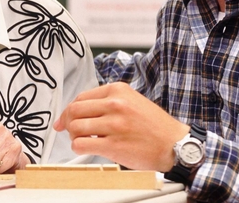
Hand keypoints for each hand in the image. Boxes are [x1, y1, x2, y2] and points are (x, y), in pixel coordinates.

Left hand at [54, 82, 188, 171]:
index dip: (68, 110)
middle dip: (68, 122)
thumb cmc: (154, 125)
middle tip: (70, 130)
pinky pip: (81, 144)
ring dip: (74, 136)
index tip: (64, 118)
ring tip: (83, 140)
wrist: (174, 144)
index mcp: (117, 91)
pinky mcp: (113, 145)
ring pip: (75, 127)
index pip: (81, 97)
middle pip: (74, 110)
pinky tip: (87, 147)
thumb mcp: (131, 101)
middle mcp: (115, 105)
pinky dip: (78, 147)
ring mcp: (114, 125)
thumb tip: (79, 110)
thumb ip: (107, 102)